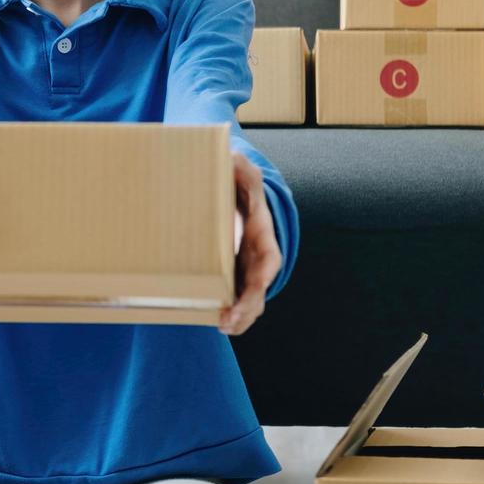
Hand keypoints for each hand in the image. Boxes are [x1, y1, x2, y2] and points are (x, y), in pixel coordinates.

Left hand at [219, 152, 280, 336]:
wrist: (241, 200)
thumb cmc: (245, 190)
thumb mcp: (246, 176)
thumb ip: (242, 169)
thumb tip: (234, 156)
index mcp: (264, 240)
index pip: (268, 265)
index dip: (259, 283)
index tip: (249, 295)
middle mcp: (259, 261)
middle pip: (259, 292)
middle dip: (247, 309)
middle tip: (228, 322)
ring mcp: (248, 272)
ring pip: (250, 303)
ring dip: (239, 318)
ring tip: (223, 327)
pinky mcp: (235, 277)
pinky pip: (237, 300)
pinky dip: (230, 313)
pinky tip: (215, 321)